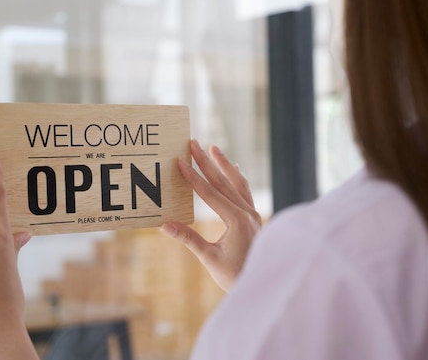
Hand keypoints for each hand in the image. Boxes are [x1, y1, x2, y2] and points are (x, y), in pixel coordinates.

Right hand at [161, 140, 261, 291]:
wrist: (262, 284)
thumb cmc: (234, 276)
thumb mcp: (209, 258)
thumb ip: (189, 239)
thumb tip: (164, 225)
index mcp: (237, 220)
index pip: (210, 193)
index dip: (193, 177)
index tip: (181, 160)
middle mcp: (248, 213)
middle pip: (223, 182)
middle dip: (207, 162)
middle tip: (194, 143)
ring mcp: (253, 214)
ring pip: (237, 183)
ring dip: (224, 165)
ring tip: (213, 148)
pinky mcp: (254, 218)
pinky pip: (245, 192)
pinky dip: (237, 178)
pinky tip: (234, 167)